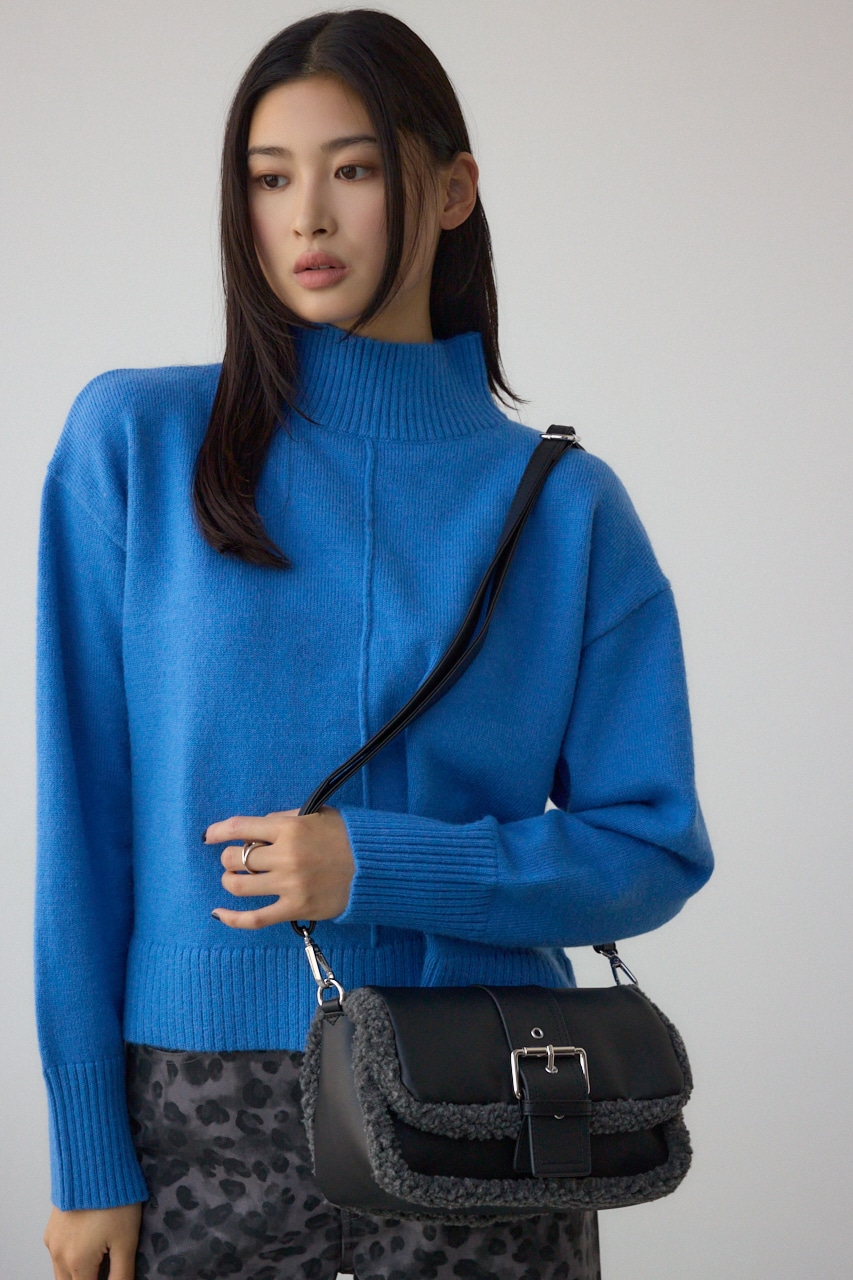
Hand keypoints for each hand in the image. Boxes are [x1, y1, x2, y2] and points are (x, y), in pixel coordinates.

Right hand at [44, 1203, 142, 1279]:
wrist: (96, 1162)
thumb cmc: (115, 1200)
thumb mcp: (126, 1241)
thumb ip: (122, 1275)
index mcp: (77, 1263)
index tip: (112, 1275)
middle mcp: (58, 1255)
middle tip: (105, 1269)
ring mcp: (52, 1241)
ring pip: (61, 1273)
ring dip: (78, 1273)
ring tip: (100, 1260)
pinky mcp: (51, 1228)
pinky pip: (57, 1255)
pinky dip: (70, 1259)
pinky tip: (89, 1246)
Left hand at [204, 806, 354, 929]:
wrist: (376, 866)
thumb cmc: (347, 836)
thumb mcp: (316, 815)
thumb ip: (283, 819)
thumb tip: (254, 832)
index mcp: (289, 828)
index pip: (240, 827)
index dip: (218, 831)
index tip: (208, 836)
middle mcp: (285, 856)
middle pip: (235, 859)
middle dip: (229, 858)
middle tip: (235, 860)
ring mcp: (289, 885)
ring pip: (239, 886)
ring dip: (230, 881)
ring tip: (234, 879)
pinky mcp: (296, 909)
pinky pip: (255, 919)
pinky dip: (232, 918)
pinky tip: (219, 913)